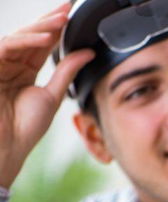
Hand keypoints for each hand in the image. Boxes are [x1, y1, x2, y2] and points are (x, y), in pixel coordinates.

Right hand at [0, 2, 93, 187]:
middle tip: (69, 7)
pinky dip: (26, 42)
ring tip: (61, 20)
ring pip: (20, 37)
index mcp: (24, 71)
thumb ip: (67, 72)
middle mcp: (11, 64)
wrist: (6, 147)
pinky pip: (7, 46)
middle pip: (31, 36)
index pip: (43, 44)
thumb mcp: (53, 95)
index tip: (72, 13)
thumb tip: (87, 53)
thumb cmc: (24, 128)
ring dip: (41, 27)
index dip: (57, 28)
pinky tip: (45, 39)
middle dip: (50, 20)